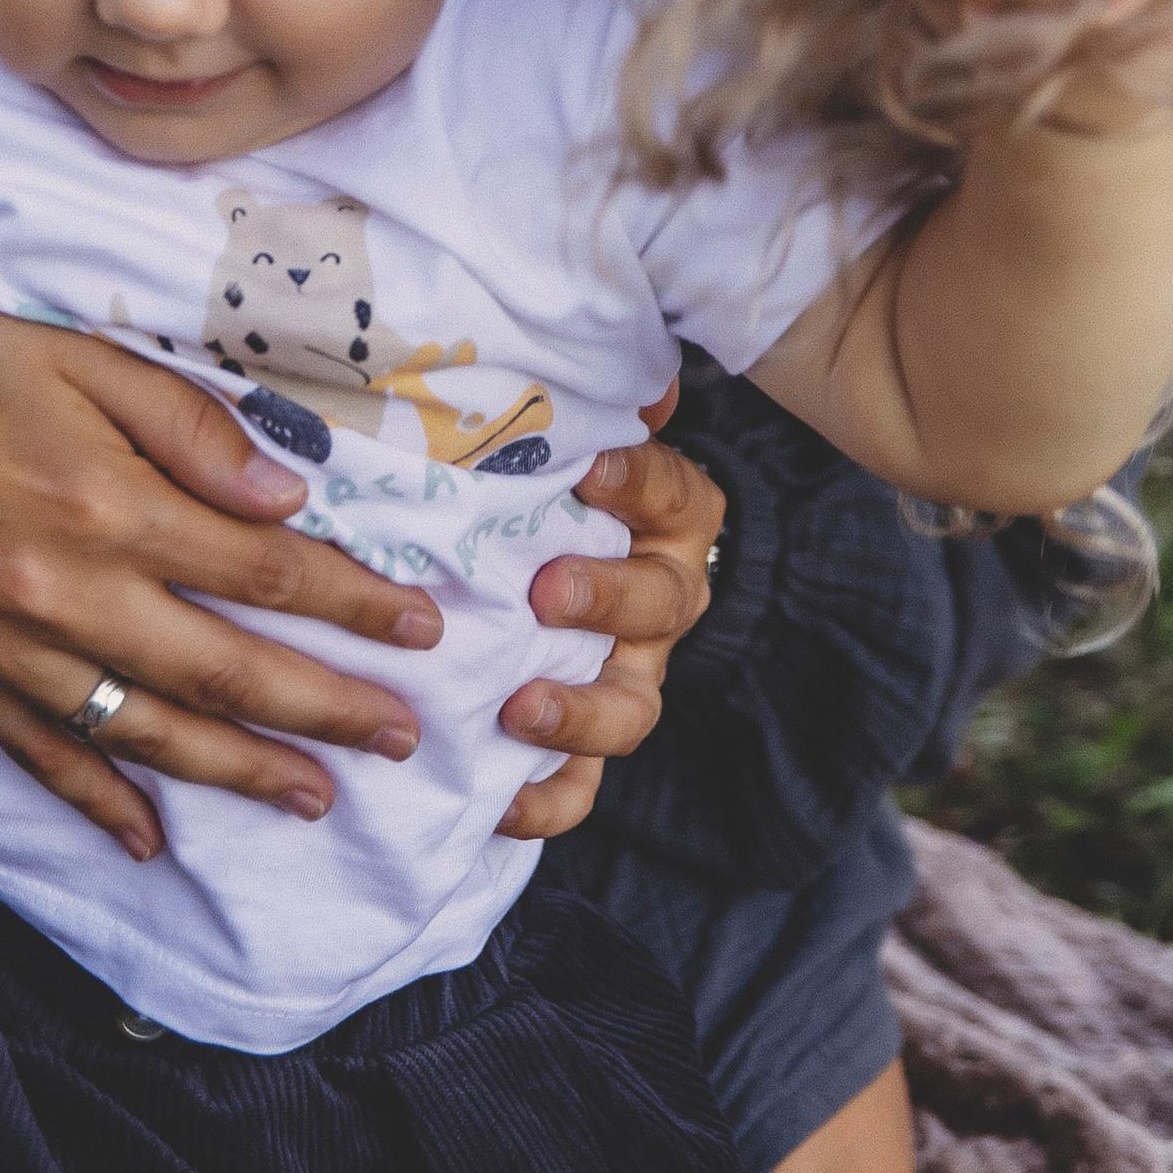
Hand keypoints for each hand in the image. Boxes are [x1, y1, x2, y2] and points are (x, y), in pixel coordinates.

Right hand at [0, 204, 455, 861]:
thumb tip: (286, 494)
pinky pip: (34, 754)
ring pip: (141, 732)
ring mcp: (0, 641)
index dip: (352, 604)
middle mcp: (59, 592)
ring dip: (236, 771)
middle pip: (221, 672)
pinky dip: (95, 802)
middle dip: (324, 709)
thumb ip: (191, 430)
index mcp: (105, 504)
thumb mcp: (86, 355)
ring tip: (315, 797)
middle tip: (405, 739)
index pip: (262, 571)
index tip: (422, 629)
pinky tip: (148, 839)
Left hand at [495, 396, 723, 837]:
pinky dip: (548, 800)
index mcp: (670, 515)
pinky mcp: (591, 738)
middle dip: (605, 600)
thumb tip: (617, 367)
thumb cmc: (568, 480)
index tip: (589, 468)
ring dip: (579, 713)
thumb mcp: (583, 433)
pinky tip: (501, 805)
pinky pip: (584, 785)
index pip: (666, 490)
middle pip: (658, 605)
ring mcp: (631, 672)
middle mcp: (663, 596)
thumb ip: (585, 401)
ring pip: (630, 706)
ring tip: (521, 710)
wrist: (582, 555)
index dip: (633, 480)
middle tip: (548, 593)